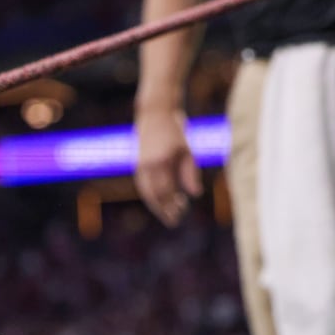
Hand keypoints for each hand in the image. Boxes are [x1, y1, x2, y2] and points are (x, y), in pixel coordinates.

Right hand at [134, 107, 201, 226]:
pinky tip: (161, 199)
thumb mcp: (187, 150)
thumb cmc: (174, 130)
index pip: (166, 191)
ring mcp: (140, 166)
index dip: (173, 204)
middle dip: (164, 209)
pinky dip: (151, 195)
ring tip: (167, 212)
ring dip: (156, 204)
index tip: (181, 212)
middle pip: (154, 196)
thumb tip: (195, 195)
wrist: (154, 114)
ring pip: (146, 192)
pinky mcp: (138, 165)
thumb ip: (190, 173)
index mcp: (161, 162)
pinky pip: (143, 186)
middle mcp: (147, 166)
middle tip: (174, 220)